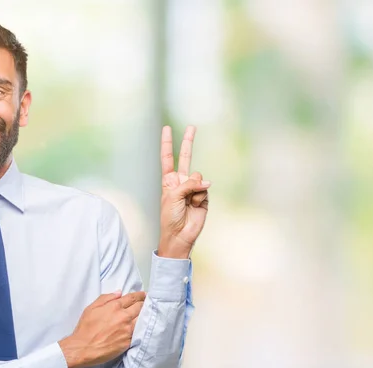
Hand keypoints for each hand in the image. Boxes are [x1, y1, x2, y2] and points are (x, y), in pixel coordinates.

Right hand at [59, 291, 145, 367]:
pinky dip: (141, 328)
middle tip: (147, 303)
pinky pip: (139, 332)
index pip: (132, 297)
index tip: (144, 294)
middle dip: (144, 303)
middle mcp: (124, 317)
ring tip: (147, 313)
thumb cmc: (85, 328)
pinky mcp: (128, 341)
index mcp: (114, 306)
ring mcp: (127, 330)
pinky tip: (142, 326)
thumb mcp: (91, 308)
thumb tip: (119, 292)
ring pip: (143, 319)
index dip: (140, 295)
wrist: (83, 348)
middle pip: (140, 307)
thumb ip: (106, 298)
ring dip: (145, 315)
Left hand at [158, 125, 209, 258]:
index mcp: (169, 181)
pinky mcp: (204, 197)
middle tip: (192, 126)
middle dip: (188, 142)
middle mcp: (181, 182)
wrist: (179, 235)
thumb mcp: (173, 196)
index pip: (168, 158)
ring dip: (194, 189)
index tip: (167, 128)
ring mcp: (194, 188)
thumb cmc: (170, 216)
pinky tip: (196, 206)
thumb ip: (188, 184)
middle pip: (186, 157)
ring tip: (189, 202)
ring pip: (198, 177)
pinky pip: (204, 190)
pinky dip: (200, 197)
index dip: (168, 144)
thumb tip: (206, 180)